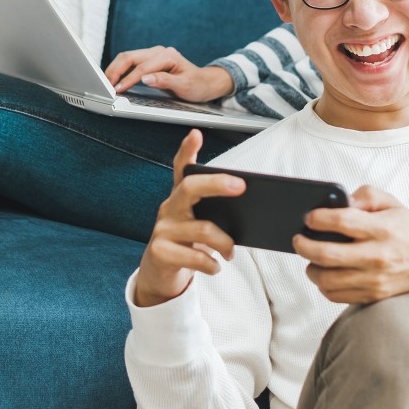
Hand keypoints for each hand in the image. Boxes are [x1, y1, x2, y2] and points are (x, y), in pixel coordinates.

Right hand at [104, 46, 233, 102]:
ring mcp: (153, 54)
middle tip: (105, 85)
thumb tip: (145, 78)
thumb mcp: (184, 86)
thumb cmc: (197, 85)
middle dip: (115, 71)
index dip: (128, 79)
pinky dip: (120, 70)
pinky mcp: (150, 60)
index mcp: (167, 55)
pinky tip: (114, 78)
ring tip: (105, 82)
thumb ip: (165, 81)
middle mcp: (159, 51)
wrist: (205, 82)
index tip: (118, 90)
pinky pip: (131, 62)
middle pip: (130, 57)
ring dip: (115, 69)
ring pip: (127, 58)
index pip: (142, 68)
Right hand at [134, 130, 244, 307]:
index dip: (187, 150)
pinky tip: (216, 266)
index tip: (196, 134)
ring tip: (231, 252)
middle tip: (241, 186)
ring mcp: (162, 230)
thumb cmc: (186, 243)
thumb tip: (250, 206)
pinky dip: (211, 263)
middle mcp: (169, 208)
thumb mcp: (198, 222)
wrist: (159, 273)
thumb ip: (216, 211)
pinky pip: (195, 256)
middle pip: (190, 187)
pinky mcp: (160, 252)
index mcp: (180, 197)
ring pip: (202, 229)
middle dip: (217, 183)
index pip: (181, 168)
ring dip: (224, 242)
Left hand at [293, 185, 408, 303]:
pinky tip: (324, 273)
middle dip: (304, 245)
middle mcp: (377, 255)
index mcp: (381, 228)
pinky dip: (324, 285)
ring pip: (328, 279)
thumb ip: (364, 195)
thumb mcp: (391, 202)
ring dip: (311, 268)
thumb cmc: (406, 228)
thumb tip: (341, 202)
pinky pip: (337, 295)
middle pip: (327, 254)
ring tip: (310, 258)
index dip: (318, 218)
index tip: (309, 218)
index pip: (342, 221)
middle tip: (298, 239)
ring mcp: (374, 279)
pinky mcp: (373, 295)